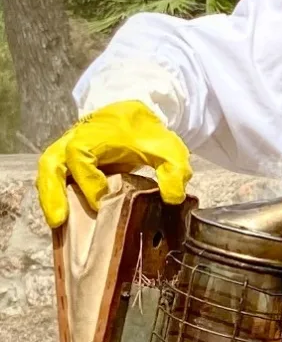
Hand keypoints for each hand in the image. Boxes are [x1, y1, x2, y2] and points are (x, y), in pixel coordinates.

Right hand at [36, 100, 192, 227]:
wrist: (134, 116)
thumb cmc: (146, 133)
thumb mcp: (168, 148)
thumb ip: (174, 171)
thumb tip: (172, 199)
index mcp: (95, 135)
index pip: (81, 157)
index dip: (89, 181)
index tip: (103, 202)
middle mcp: (73, 142)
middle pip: (51, 164)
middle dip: (52, 193)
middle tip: (59, 221)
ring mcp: (66, 152)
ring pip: (47, 173)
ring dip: (49, 198)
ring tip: (57, 225)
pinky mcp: (66, 163)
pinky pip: (54, 179)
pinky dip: (55, 197)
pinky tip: (66, 219)